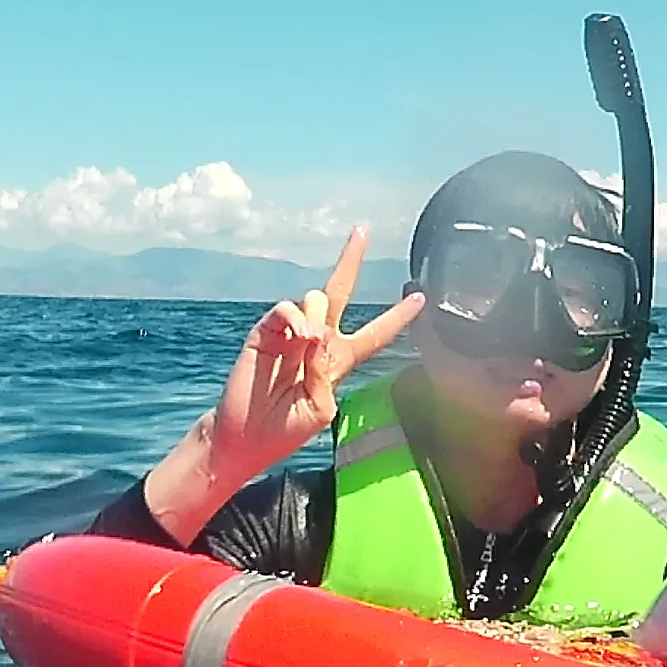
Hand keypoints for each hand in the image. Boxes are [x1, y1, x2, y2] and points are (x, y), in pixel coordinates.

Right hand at [204, 226, 424, 480]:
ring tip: (309, 342)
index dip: (397, 316)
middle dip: (351, 259)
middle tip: (364, 228)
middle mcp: (319, 339)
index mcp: (340, 359)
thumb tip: (318, 338)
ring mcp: (292, 332)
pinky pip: (286, 308)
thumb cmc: (286, 429)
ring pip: (317, 298)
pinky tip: (299, 335)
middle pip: (341, 290)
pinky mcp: (266, 332)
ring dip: (319, 316)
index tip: (421, 297)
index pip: (376, 334)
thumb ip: (327, 376)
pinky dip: (296, 317)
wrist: (245, 438)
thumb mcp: (320, 410)